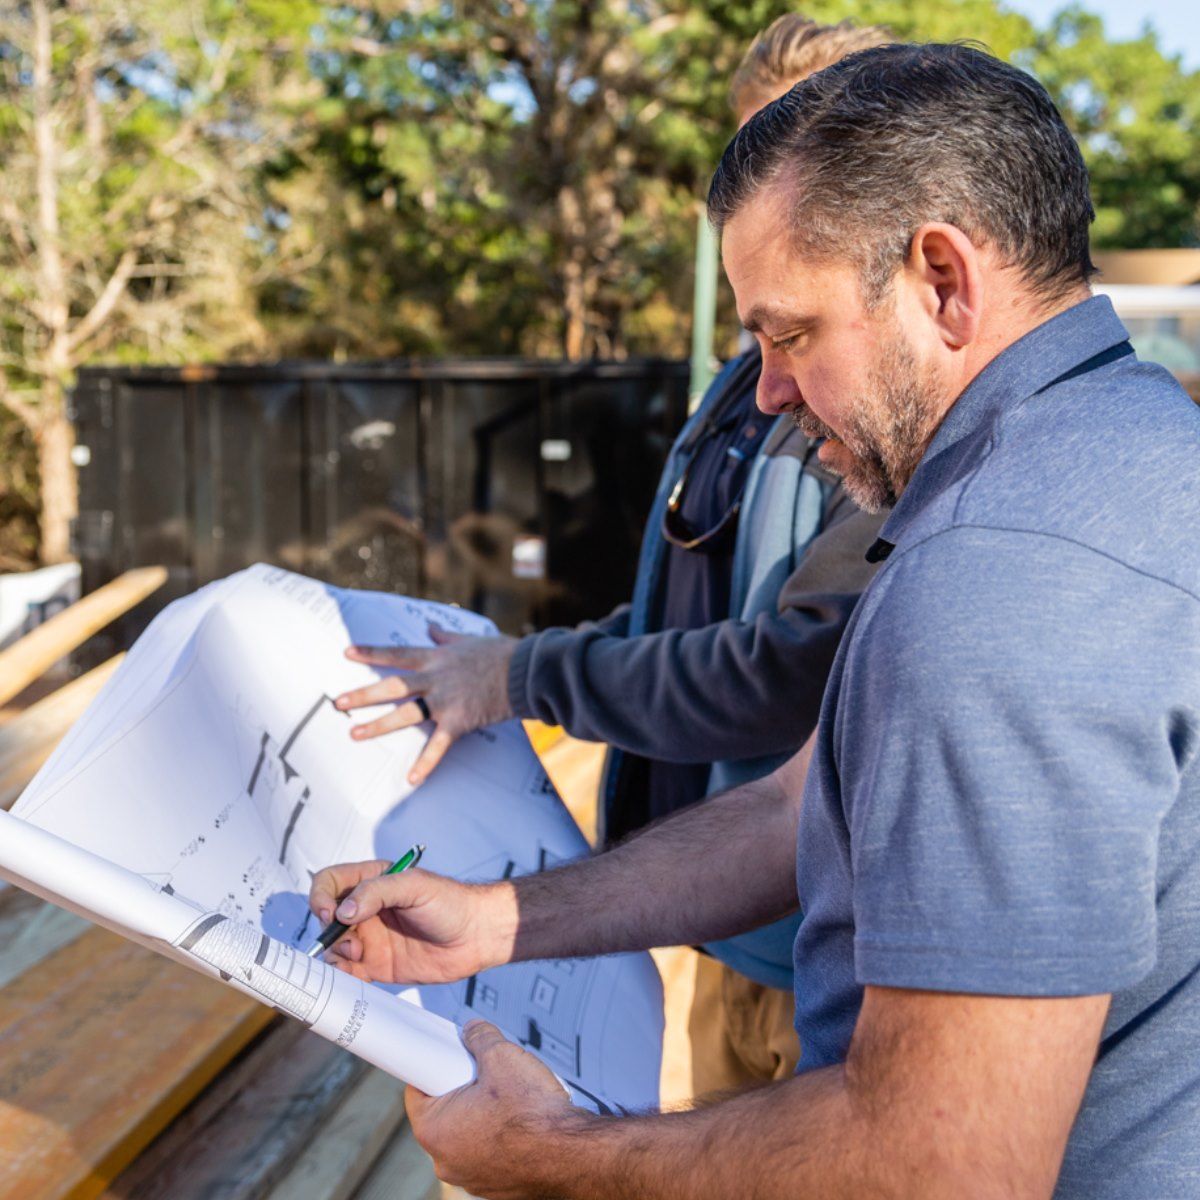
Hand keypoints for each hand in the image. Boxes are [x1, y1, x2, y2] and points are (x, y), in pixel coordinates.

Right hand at [308, 859, 515, 984]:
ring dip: (335, 954)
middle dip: (329, 931)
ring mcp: (370, 938)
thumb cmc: (450, 902)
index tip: (329, 913)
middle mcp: (366, 909)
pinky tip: (354, 976)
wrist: (476, 936)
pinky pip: (347, 971)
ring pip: (333, 946)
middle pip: (326, 918)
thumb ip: (377, 892)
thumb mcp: (414, 886)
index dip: (321, 896)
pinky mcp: (376, 965)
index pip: (330, 882)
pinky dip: (342, 976)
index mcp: (372, 881)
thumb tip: (343, 911)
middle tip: (352, 942)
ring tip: (357, 958)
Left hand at [335, 623, 516, 785]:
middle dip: (363, 694)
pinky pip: (438, 746)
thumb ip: (445, 636)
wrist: (525, 670)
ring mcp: (445, 701)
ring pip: (405, 714)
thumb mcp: (468, 639)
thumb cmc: (500, 653)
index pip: (396, 654)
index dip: (371, 653)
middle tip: (338, 702)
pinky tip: (411, 780)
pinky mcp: (459, 721)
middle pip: (392, 686)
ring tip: (355, 734)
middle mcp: (435, 678)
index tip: (347, 653)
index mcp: (436, 657)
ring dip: (379, 725)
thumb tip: (430, 627)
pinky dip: (425, 763)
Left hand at [408, 1020, 587, 1198]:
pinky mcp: (493, 1183)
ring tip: (509, 1096)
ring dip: (483, 1111)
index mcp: (435, 1130)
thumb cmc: (534, 1116)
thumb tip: (474, 1030)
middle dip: (463, 1086)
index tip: (445, 1054)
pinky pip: (488, 1148)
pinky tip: (520, 1118)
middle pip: (443, 1109)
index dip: (433, 1063)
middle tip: (486, 1072)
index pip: (416, 1088)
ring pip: (467, 1130)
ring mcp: (470, 1175)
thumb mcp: (502, 1056)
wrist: (572, 1154)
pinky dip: (499, 1133)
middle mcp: (446, 1160)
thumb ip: (480, 1037)